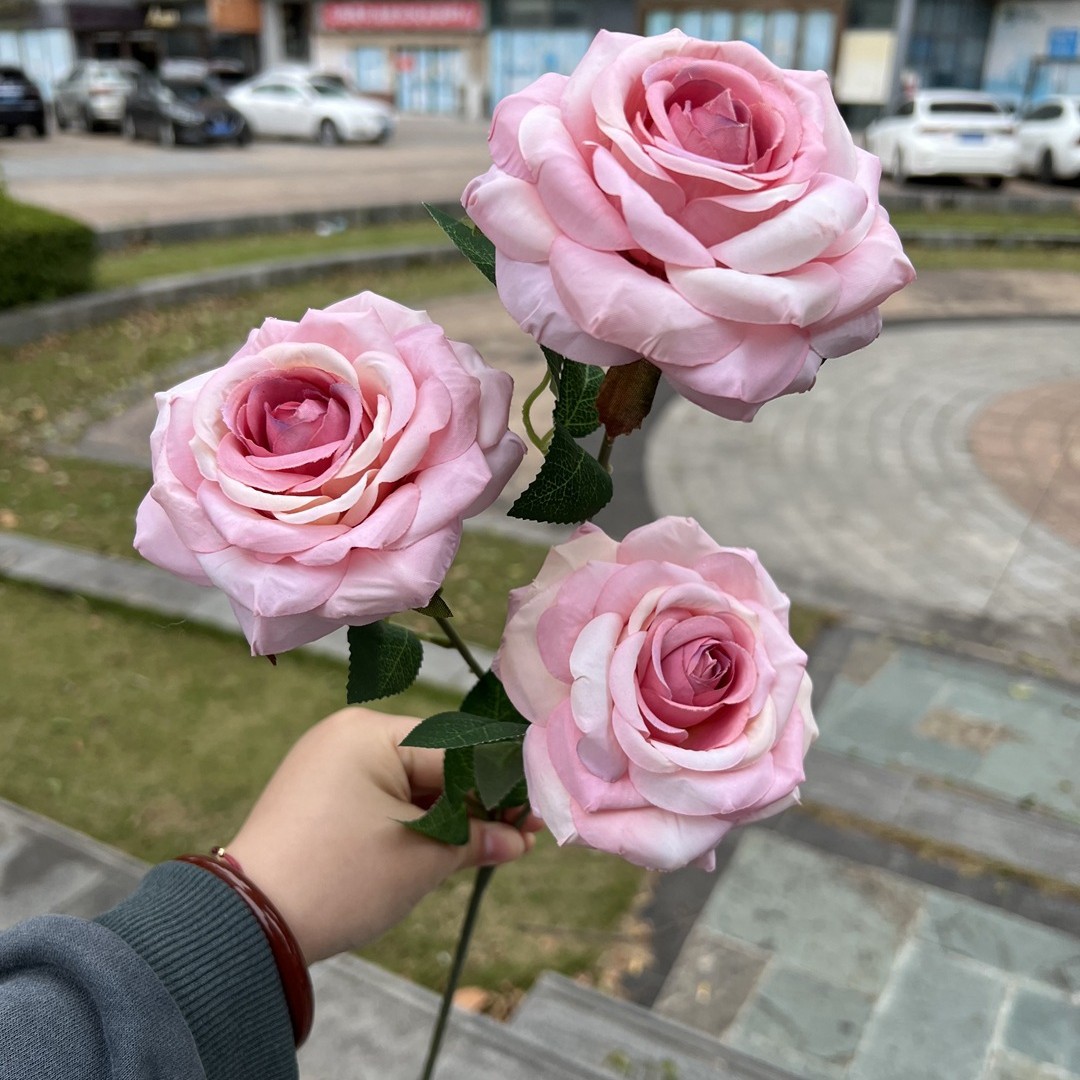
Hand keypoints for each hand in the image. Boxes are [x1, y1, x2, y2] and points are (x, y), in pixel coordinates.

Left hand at [227, 707, 538, 962]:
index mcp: (371, 733)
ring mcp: (327, 763)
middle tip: (518, 835)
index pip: (455, 751)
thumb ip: (476, 837)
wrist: (248, 926)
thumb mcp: (421, 858)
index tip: (533, 815)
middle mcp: (347, 735)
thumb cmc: (342, 879)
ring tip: (487, 846)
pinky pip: (379, 795)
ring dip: (446, 813)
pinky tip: (443, 844)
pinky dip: (411, 819)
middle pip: (433, 762)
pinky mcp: (316, 794)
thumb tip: (518, 840)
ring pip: (408, 781)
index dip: (499, 787)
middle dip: (475, 802)